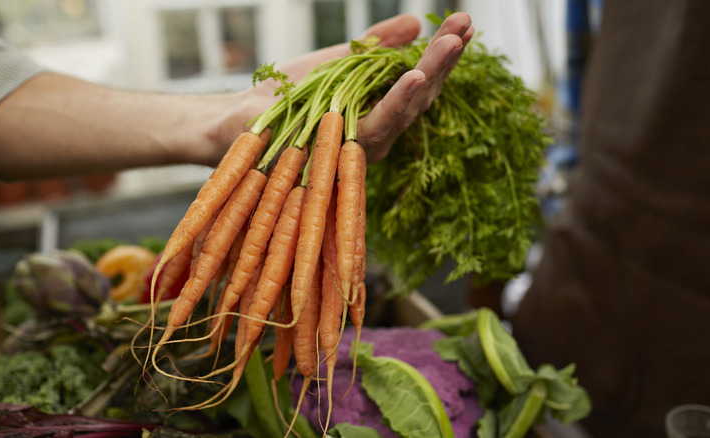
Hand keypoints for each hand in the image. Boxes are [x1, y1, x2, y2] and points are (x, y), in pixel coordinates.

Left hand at [237, 12, 473, 162]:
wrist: (242, 117)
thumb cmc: (289, 94)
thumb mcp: (341, 61)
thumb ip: (377, 45)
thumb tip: (414, 23)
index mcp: (380, 111)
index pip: (420, 81)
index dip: (443, 54)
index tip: (464, 24)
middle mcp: (379, 132)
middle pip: (421, 95)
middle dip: (445, 59)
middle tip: (467, 26)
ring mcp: (363, 144)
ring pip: (407, 109)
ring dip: (431, 73)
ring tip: (453, 42)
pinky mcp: (343, 149)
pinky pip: (377, 124)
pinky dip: (397, 100)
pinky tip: (415, 75)